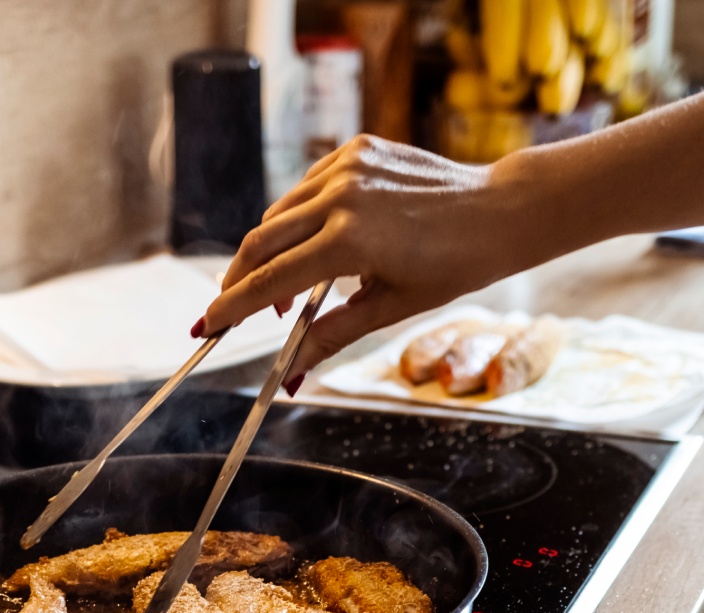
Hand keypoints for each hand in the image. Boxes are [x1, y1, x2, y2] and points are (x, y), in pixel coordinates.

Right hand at [198, 136, 545, 382]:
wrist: (497, 212)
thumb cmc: (452, 266)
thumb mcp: (388, 308)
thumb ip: (329, 336)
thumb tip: (289, 374)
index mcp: (349, 241)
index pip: (269, 282)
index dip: (231, 309)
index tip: (206, 329)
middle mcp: (341, 196)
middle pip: (260, 243)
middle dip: (238, 281)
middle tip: (231, 312)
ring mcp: (348, 166)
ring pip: (279, 214)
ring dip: (269, 252)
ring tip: (287, 292)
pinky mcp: (357, 148)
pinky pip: (307, 188)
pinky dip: (299, 219)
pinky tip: (315, 244)